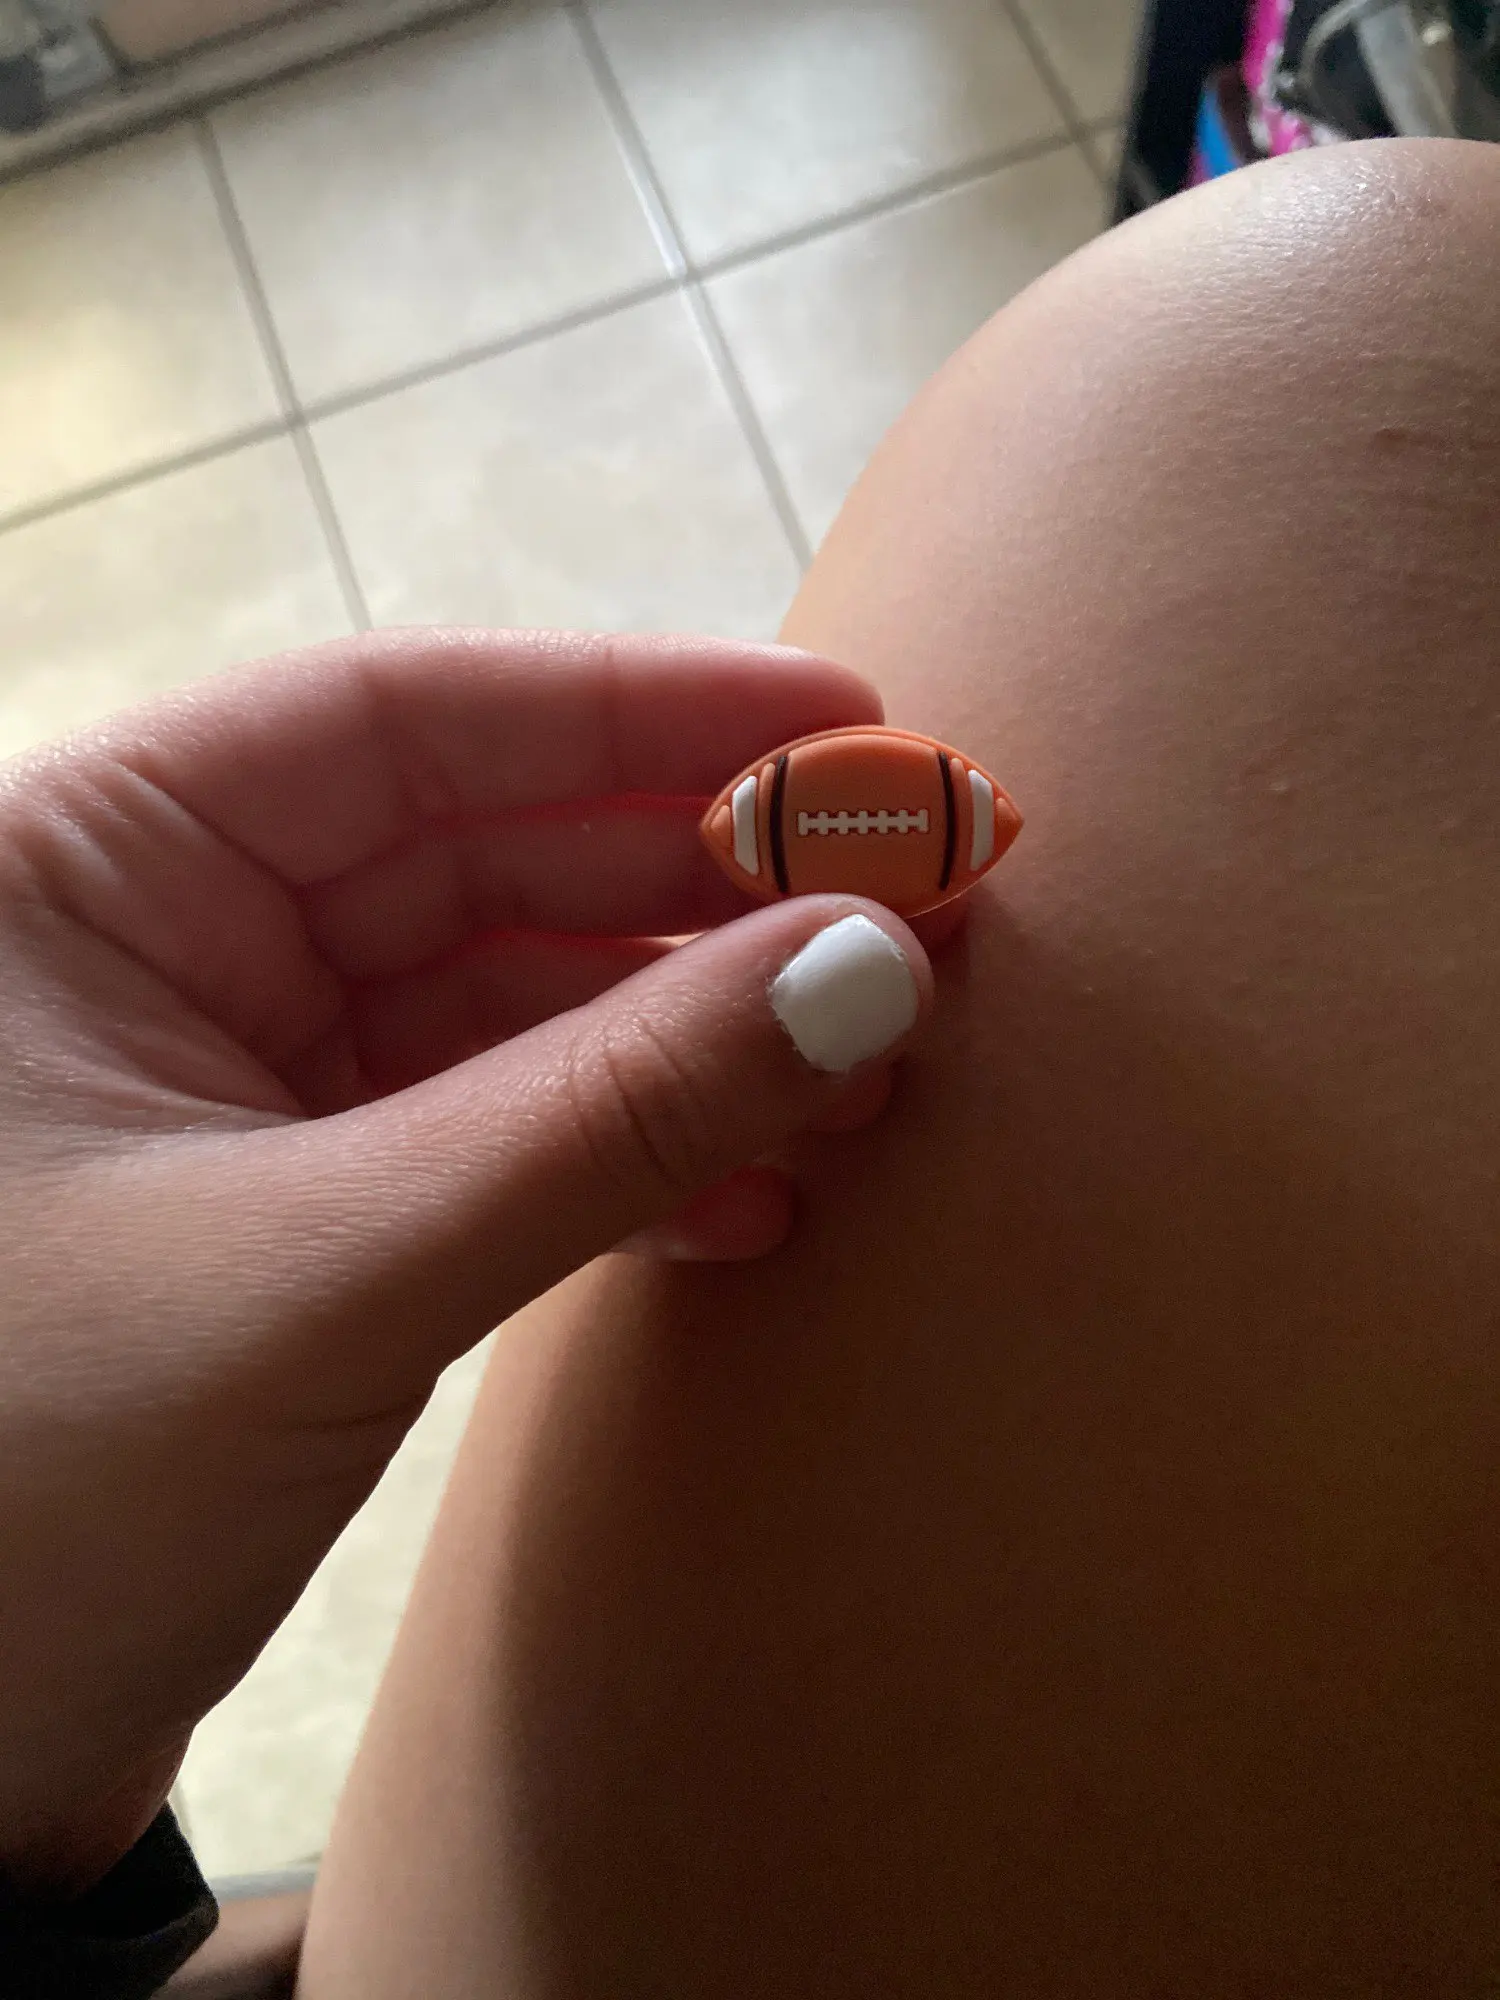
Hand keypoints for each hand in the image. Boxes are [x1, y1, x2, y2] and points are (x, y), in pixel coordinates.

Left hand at [0, 630, 933, 1894]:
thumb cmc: (21, 1492)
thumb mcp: (336, 1269)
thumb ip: (608, 1113)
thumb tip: (866, 968)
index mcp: (86, 869)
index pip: (400, 722)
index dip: (641, 710)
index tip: (840, 730)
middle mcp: (151, 941)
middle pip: (479, 851)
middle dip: (698, 890)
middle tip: (904, 907)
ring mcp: (226, 1077)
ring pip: (503, 1004)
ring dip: (684, 1042)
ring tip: (859, 1074)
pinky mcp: (286, 1205)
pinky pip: (486, 1133)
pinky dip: (621, 1161)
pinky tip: (752, 1198)